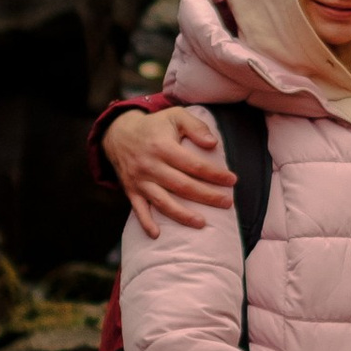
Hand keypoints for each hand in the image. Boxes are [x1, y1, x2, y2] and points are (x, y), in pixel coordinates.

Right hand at [108, 107, 234, 236]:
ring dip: (182, 215)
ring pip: (163, 202)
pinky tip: (157, 235)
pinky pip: (138, 209)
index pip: (193, 165)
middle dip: (207, 196)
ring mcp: (140, 180)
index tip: (232, 180)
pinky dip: (146, 223)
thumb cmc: (155, 125)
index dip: (214, 174)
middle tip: (227, 203)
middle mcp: (150, 166)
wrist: (118, 133)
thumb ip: (196, 126)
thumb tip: (213, 144)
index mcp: (163, 147)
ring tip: (202, 223)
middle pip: (182, 186)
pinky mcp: (131, 190)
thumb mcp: (175, 116)